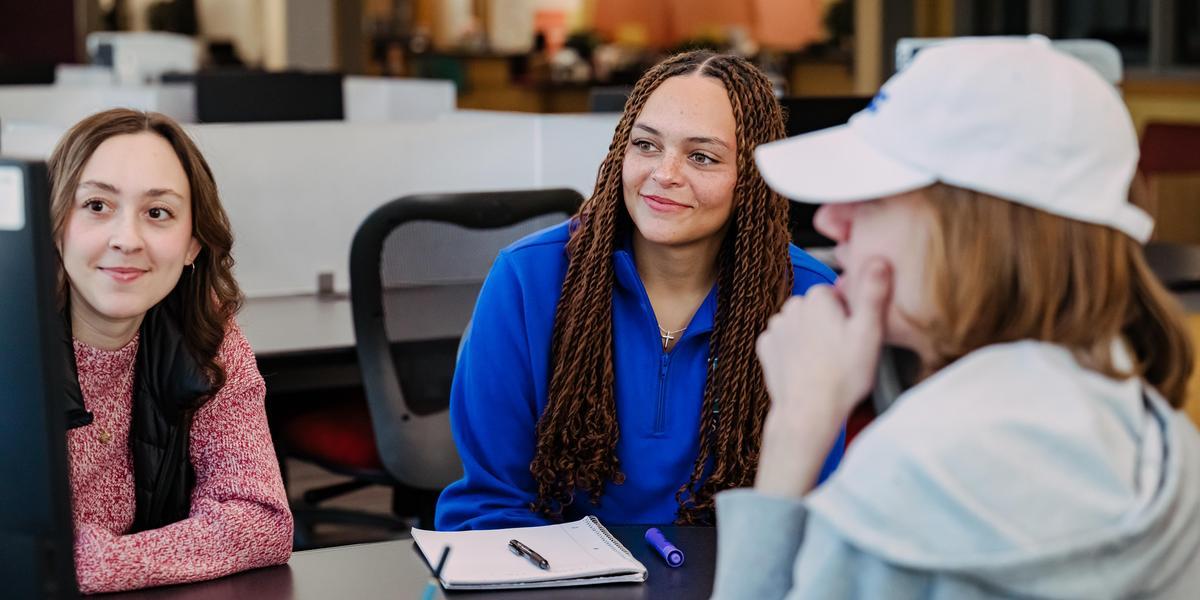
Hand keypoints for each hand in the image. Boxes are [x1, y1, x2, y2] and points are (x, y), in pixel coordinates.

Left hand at [752, 258, 891, 496]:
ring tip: (826, 363)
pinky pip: (784, 341)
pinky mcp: (765, 347)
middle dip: (829, 325)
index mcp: (818, 298)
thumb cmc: (842, 377)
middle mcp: (791, 307)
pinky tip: (806, 367)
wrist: (808, 413)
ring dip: (811, 338)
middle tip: (843, 353)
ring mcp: (775, 327)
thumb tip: (879, 260)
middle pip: (818, 309)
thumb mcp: (869, 333)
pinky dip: (794, 351)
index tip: (855, 337)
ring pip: (800, 325)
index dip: (850, 316)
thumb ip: (873, 294)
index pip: (838, 295)